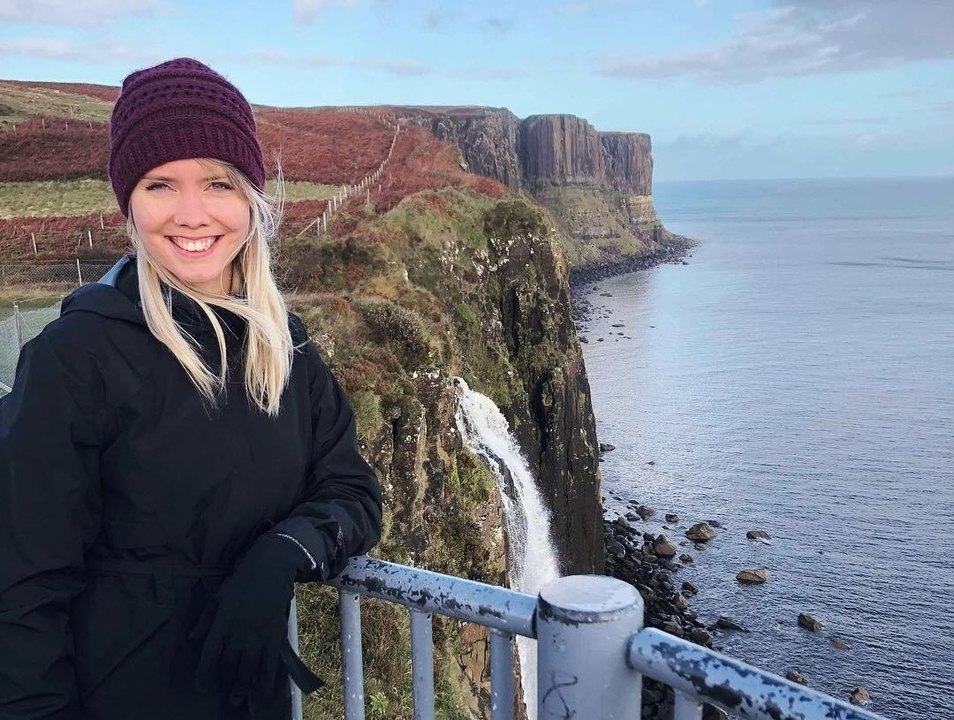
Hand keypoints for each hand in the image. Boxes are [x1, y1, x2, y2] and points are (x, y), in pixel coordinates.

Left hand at [191, 534, 301, 703]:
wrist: (270, 568)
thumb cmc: (242, 581)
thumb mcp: (219, 596)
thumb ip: (206, 618)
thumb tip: (192, 637)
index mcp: (223, 622)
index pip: (210, 653)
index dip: (204, 672)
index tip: (200, 687)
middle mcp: (239, 632)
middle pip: (231, 665)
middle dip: (227, 683)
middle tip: (228, 697)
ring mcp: (258, 634)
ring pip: (250, 667)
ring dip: (245, 686)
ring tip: (241, 700)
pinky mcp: (275, 634)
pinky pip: (272, 661)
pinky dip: (268, 678)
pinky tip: (266, 691)